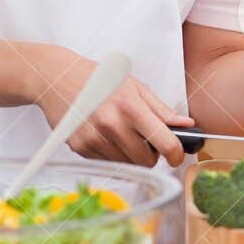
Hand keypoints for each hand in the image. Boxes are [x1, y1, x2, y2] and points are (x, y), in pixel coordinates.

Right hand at [36, 63, 194, 167]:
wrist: (57, 78)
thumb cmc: (97, 79)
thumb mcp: (134, 86)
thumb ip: (161, 109)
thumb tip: (186, 126)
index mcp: (130, 107)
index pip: (165, 143)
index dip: (176, 155)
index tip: (176, 156)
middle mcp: (112, 125)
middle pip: (147, 160)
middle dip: (151, 154)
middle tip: (143, 139)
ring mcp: (94, 138)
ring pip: (128, 165)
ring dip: (130, 155)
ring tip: (119, 133)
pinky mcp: (80, 148)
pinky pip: (108, 162)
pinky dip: (111, 153)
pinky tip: (103, 134)